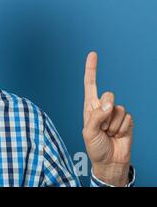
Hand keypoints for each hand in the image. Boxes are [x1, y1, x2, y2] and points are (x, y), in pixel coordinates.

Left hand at [82, 51, 133, 186]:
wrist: (110, 161)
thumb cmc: (95, 147)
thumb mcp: (88, 132)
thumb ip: (96, 116)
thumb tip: (109, 104)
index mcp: (89, 107)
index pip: (90, 84)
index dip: (91, 69)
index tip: (93, 54)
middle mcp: (102, 107)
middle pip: (108, 95)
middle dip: (106, 111)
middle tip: (102, 128)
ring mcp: (115, 113)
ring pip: (118, 108)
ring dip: (113, 124)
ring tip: (109, 134)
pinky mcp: (126, 120)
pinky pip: (127, 118)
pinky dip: (122, 129)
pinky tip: (118, 135)